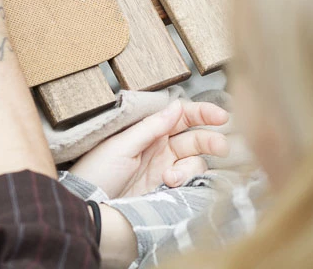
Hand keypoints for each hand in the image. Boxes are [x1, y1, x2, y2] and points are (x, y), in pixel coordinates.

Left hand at [70, 101, 229, 198]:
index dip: (202, 113)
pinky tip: (173, 186)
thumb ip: (150, 128)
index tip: (221, 116)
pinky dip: (189, 182)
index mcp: (147, 132)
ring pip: (195, 162)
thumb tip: (176, 106)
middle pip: (194, 138)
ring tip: (170, 180)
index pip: (180, 117)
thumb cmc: (97, 172)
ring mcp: (164, 170)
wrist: (90, 206)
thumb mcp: (121, 146)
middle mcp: (159, 149)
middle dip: (210, 141)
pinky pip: (190, 182)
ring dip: (190, 168)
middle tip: (221, 147)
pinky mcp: (167, 191)